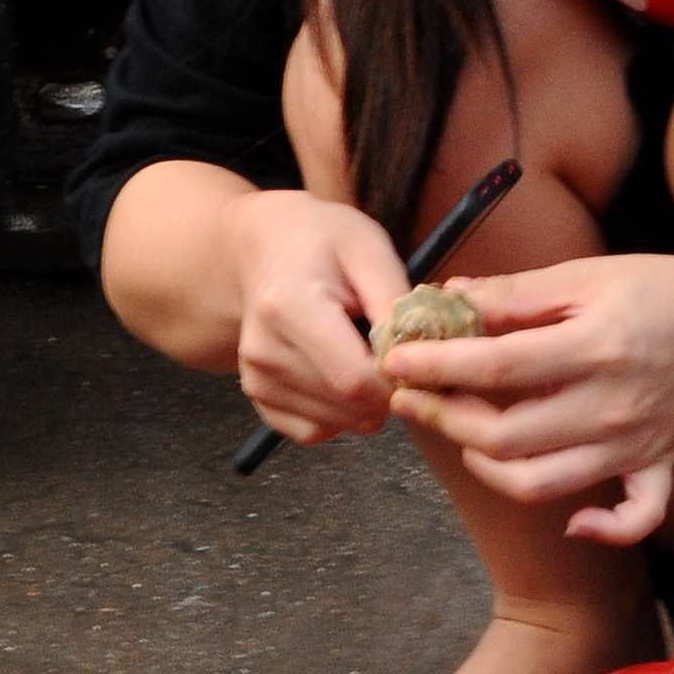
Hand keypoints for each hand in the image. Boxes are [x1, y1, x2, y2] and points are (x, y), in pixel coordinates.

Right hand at [223, 189, 411, 445]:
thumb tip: (417, 358)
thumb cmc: (323, 242)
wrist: (264, 249)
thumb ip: (394, 302)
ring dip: (365, 405)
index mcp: (288, 307)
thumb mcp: (369, 249)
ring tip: (366, 358)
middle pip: (347, 407)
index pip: (355, 380)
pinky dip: (340, 416)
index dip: (398, 382)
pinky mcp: (257, 398)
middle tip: (397, 357)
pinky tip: (343, 377)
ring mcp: (256, 379)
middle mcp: (263, 351)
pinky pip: (314, 431)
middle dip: (386, 394)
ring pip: (334, 424)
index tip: (417, 359)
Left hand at [382, 256, 673, 542]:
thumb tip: (447, 298)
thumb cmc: (661, 291)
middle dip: (446, 419)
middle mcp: (612, 406)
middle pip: (506, 436)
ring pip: (542, 485)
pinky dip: (599, 528)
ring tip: (464, 437)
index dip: (438, 366)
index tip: (395, 361)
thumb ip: (516, 292)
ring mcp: (634, 446)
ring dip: (490, 468)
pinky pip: (633, 519)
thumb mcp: (589, 275)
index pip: (498, 367)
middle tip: (412, 398)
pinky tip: (567, 518)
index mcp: (595, 347)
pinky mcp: (656, 468)